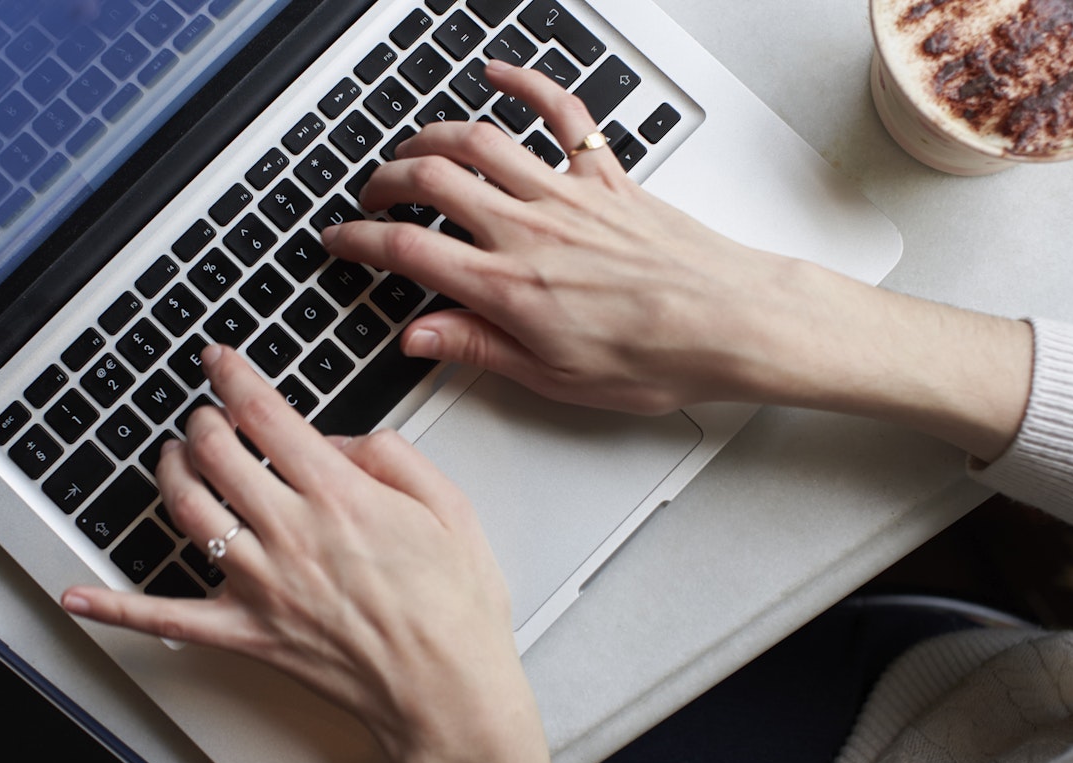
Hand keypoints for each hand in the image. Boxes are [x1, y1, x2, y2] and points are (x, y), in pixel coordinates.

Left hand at [62, 346, 555, 762]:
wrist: (448, 693)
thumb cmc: (455, 610)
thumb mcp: (449, 507)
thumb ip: (393, 456)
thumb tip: (342, 440)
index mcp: (339, 497)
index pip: (265, 414)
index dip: (233, 376)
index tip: (220, 361)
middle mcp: (291, 535)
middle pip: (217, 453)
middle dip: (203, 420)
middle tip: (205, 411)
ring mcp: (262, 585)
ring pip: (188, 512)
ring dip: (171, 473)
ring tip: (174, 457)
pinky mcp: (247, 633)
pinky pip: (168, 618)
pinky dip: (117, 607)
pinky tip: (81, 595)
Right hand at [324, 60, 816, 414]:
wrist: (734, 323)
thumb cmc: (657, 357)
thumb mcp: (553, 379)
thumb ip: (478, 349)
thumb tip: (418, 337)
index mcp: (510, 286)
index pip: (408, 250)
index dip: (359, 242)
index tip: (338, 242)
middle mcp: (530, 229)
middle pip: (431, 181)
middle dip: (384, 183)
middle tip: (370, 199)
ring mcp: (568, 195)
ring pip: (480, 141)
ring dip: (432, 137)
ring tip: (412, 151)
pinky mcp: (607, 178)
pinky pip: (562, 113)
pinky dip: (528, 84)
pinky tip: (500, 74)